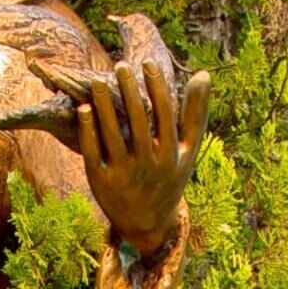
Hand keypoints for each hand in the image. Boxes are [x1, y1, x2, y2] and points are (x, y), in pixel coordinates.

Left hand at [63, 49, 208, 256]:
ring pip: (113, 134)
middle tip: (120, 65)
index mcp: (171, 156)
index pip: (165, 115)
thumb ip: (195, 113)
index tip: (147, 63)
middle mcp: (149, 166)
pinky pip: (93, 152)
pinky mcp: (101, 183)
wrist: (147, 225)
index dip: (156, 87)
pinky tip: (84, 108)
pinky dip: (88, 130)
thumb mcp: (187, 150)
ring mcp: (125, 175)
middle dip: (129, 91)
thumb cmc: (169, 178)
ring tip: (96, 81)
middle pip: (138, 122)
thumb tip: (203, 73)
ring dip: (104, 106)